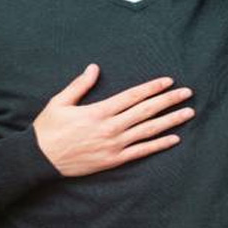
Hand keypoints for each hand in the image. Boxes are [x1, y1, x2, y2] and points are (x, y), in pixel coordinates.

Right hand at [33, 64, 194, 176]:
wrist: (39, 160)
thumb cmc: (48, 129)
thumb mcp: (60, 101)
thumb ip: (80, 85)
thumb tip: (94, 67)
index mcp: (99, 111)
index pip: (133, 96)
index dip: (153, 88)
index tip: (168, 81)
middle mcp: (111, 128)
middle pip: (146, 111)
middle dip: (169, 100)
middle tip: (187, 93)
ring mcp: (114, 146)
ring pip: (148, 131)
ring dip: (170, 121)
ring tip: (188, 113)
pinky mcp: (113, 160)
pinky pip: (141, 152)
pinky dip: (159, 145)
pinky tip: (174, 138)